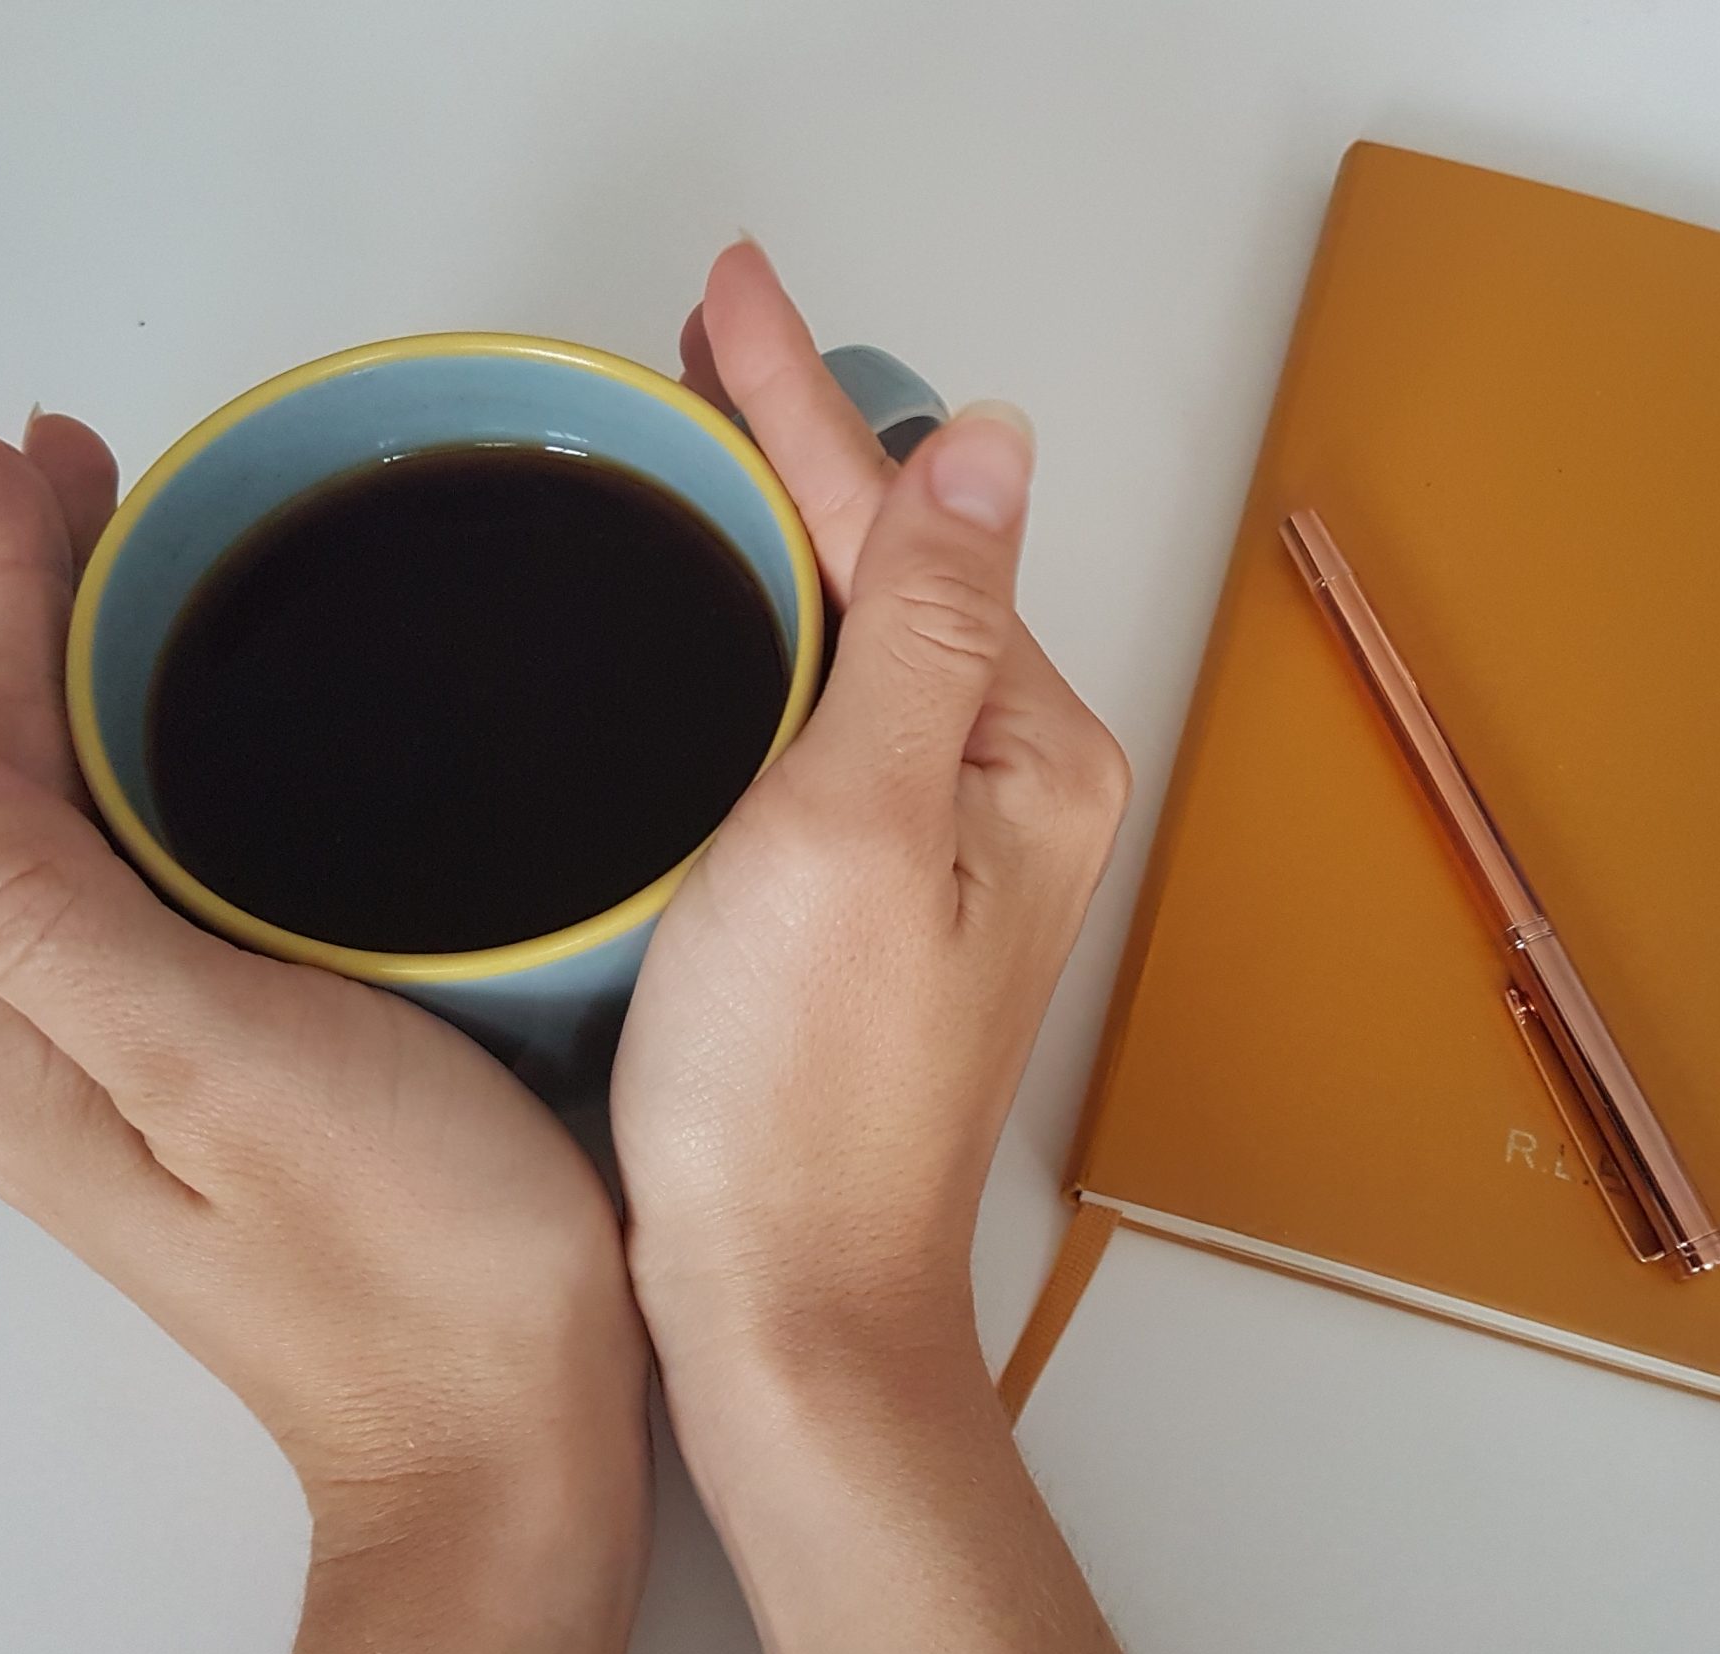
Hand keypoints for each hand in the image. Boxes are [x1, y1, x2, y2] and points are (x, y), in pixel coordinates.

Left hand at [0, 422, 648, 1653]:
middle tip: (72, 470)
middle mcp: (33, 1048)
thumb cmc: (409, 1260)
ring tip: (136, 557)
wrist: (508, 1444)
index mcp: (11, 1037)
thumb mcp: (218, 1071)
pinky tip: (221, 730)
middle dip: (33, 618)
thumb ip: (46, 917)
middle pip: (17, 786)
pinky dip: (170, 776)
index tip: (20, 455)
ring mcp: (122, 1070)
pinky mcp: (214, 1080)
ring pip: (85, 829)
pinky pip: (155, 887)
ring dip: (100, 684)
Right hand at [612, 244, 1147, 1653]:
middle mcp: (1007, 787)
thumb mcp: (859, 821)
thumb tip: (988, 444)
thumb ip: (919, 625)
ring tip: (691, 432)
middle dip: (791, 447)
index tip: (724, 286)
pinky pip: (820, 721)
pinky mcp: (865, 898)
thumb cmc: (802, 1088)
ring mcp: (940, 846)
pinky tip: (705, 610)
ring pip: (851, 640)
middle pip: (888, 571)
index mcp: (1028, 752)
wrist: (783, 1300)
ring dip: (774, 533)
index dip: (800, 401)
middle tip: (695, 335)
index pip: (902, 531)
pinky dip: (760, 641)